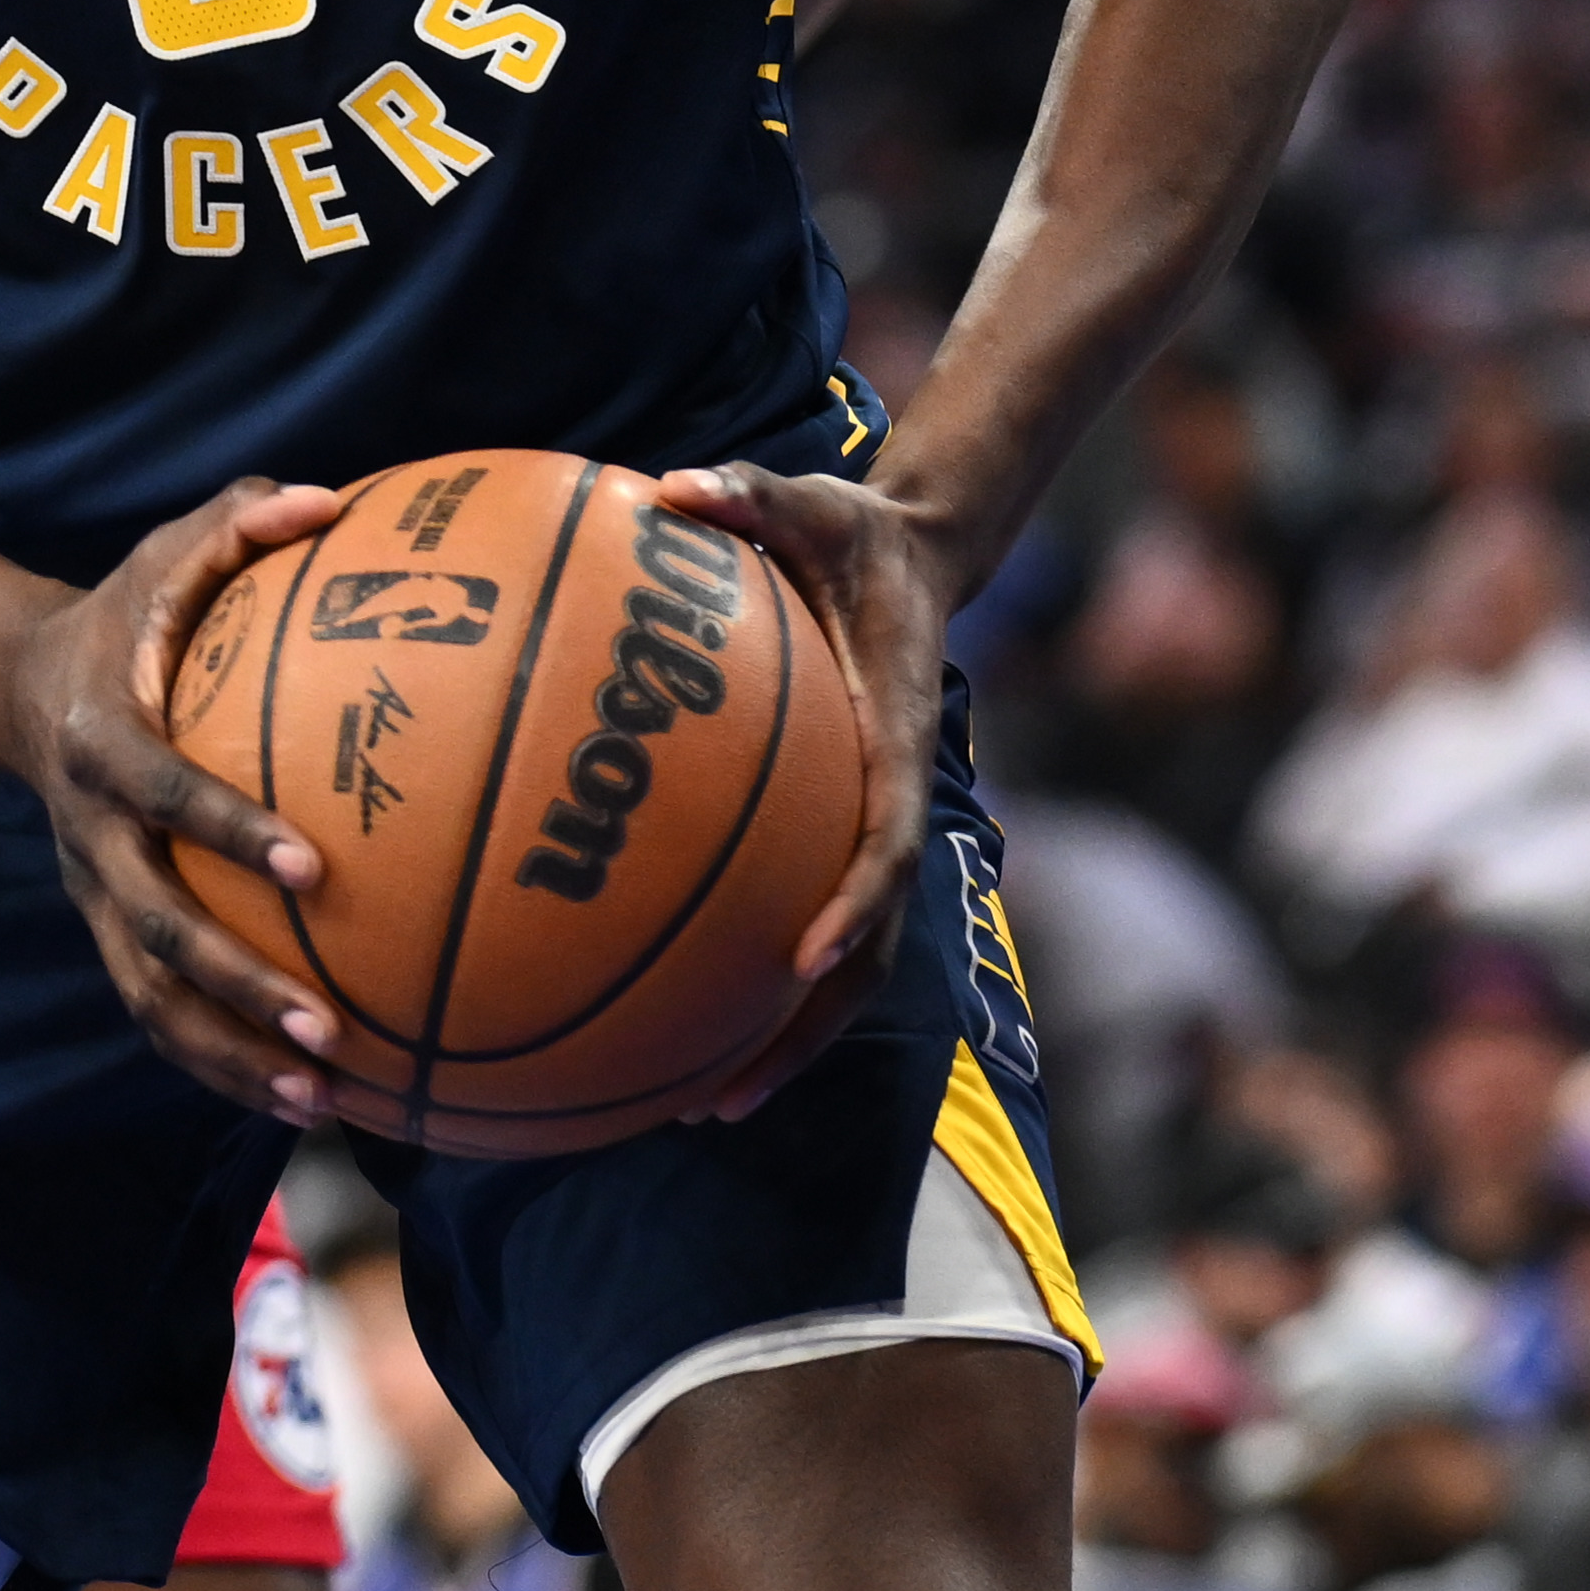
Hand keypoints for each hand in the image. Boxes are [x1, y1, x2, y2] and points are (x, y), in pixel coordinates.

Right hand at [8, 477, 351, 1118]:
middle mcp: (90, 834)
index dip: (231, 833)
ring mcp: (92, 893)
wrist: (15, 690)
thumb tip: (333, 500)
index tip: (313, 870)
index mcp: (104, 743)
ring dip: (228, 1054)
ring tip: (319, 1099)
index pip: (166, 796)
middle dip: (236, 984)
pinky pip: (155, 1014)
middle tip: (324, 1028)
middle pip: (155, 927)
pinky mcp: (103, 929)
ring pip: (149, 997)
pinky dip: (217, 1064)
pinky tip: (298, 1102)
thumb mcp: (161, 554)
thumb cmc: (121, 618)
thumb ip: (240, 522)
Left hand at [647, 463, 936, 1123]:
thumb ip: (750, 493)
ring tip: (701, 1106)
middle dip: (801, 1030)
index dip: (854, 900)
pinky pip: (799, 930)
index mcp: (893, 739)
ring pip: (842, 969)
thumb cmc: (850, 530)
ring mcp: (868, 833)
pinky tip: (678, 1029)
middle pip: (866, 952)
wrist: (916, 557)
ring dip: (783, 1043)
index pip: (885, 839)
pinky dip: (757, 993)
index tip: (806, 952)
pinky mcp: (837, 839)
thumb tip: (674, 484)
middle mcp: (889, 805)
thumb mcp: (811, 497)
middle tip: (724, 1095)